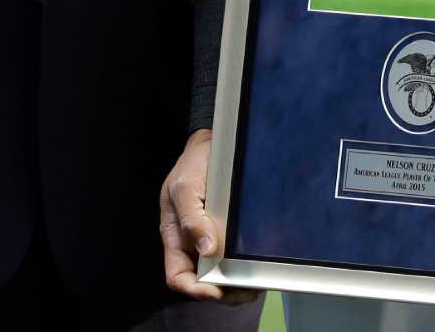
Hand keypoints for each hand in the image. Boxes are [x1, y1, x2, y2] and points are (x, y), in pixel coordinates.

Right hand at [159, 131, 257, 303]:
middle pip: (203, 280)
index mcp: (175, 237)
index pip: (178, 276)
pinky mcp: (230, 229)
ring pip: (222, 271)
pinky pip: (236, 253)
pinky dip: (247, 263)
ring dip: (238, 281)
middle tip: (246, 290)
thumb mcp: (184, 188)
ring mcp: (213, 236)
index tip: (215, 291)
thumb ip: (192, 219)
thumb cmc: (192, 164)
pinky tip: (259, 263)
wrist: (213, 143)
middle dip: (223, 290)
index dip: (194, 289)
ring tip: (256, 282)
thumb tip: (207, 249)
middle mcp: (193, 242)